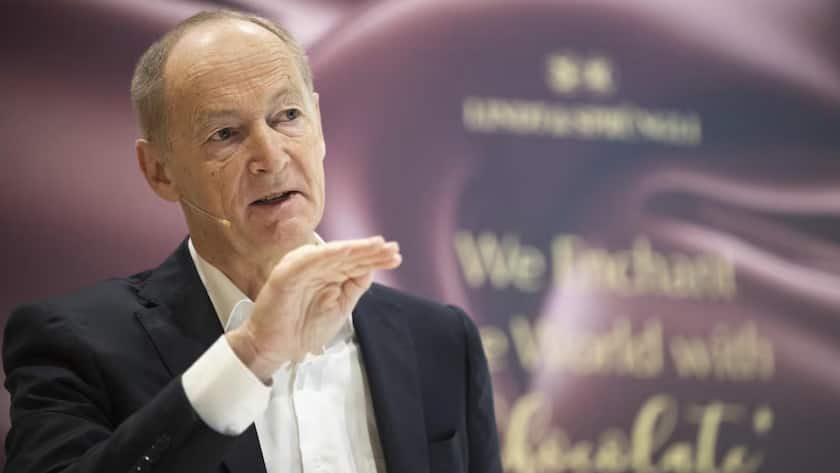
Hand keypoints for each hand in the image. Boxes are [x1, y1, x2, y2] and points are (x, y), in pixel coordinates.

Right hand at [227, 236, 400, 381]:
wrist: (273, 349)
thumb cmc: (303, 328)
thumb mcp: (340, 308)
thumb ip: (354, 287)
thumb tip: (371, 267)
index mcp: (325, 271)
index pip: (353, 262)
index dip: (374, 258)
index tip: (395, 257)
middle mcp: (313, 266)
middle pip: (346, 255)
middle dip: (370, 251)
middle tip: (392, 248)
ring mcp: (298, 268)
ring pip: (331, 254)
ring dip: (354, 249)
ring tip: (376, 246)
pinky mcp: (285, 274)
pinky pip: (308, 261)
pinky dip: (328, 254)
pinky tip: (347, 251)